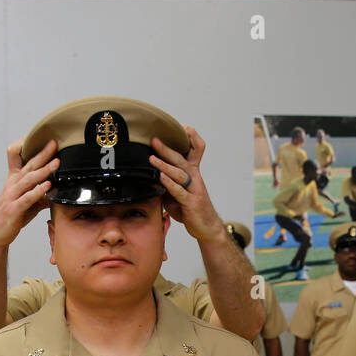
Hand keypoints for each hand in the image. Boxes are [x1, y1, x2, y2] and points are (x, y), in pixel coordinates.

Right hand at [0, 139, 58, 249]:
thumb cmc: (11, 216)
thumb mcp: (27, 203)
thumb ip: (41, 195)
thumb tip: (57, 192)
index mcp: (14, 179)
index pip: (15, 155)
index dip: (25, 144)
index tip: (40, 137)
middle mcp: (12, 184)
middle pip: (28, 165)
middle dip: (42, 154)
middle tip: (54, 144)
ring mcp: (12, 196)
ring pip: (28, 179)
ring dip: (43, 171)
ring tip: (56, 163)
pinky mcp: (14, 209)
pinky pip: (27, 198)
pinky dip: (38, 192)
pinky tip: (48, 187)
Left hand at [151, 126, 224, 242]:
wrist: (206, 227)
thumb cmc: (190, 208)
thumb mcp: (177, 193)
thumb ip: (166, 182)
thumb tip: (149, 175)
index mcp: (193, 173)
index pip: (197, 150)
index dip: (193, 138)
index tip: (184, 127)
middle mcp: (195, 178)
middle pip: (181, 159)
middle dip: (167, 149)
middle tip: (154, 140)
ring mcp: (194, 190)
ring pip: (179, 174)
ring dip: (164, 165)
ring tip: (151, 159)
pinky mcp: (192, 203)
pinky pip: (179, 191)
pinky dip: (169, 184)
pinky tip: (161, 177)